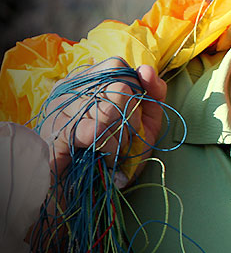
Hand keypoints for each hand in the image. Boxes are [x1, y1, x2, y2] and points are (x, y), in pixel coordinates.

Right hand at [39, 58, 166, 186]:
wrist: (93, 187)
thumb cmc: (121, 146)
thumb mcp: (146, 116)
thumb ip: (153, 90)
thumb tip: (145, 69)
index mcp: (88, 80)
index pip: (116, 65)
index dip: (135, 87)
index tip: (136, 109)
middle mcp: (69, 90)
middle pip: (118, 88)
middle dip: (132, 116)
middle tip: (127, 134)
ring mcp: (59, 112)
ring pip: (109, 110)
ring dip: (122, 136)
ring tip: (116, 149)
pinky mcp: (56, 137)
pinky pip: (94, 132)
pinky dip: (110, 148)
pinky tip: (107, 158)